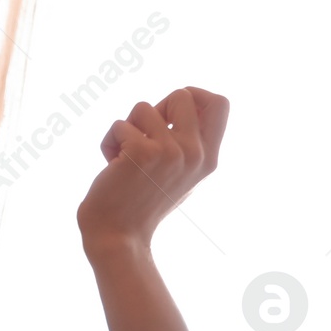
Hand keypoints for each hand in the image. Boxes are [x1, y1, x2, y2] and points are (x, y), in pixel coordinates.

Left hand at [77, 86, 229, 253]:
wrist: (118, 236)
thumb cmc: (142, 203)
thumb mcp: (180, 173)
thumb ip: (189, 142)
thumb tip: (186, 98)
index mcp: (209, 159)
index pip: (220, 104)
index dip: (195, 95)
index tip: (172, 112)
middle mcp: (196, 154)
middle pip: (182, 94)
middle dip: (157, 107)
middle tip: (144, 134)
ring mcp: (171, 152)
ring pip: (143, 108)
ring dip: (127, 128)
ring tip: (124, 157)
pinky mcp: (142, 152)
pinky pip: (119, 125)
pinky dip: (109, 143)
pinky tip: (111, 166)